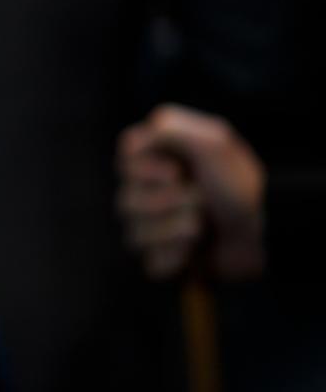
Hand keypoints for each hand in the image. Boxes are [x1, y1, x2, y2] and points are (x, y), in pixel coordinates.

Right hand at [116, 104, 265, 279]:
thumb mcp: (214, 143)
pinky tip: (195, 252)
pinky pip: (152, 263)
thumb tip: (136, 137)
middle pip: (126, 201)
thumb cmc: (241, 184)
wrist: (267, 231)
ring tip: (202, 227)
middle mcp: (147, 192)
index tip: (176, 172)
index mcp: (158, 160)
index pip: (123, 159)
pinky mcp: (162, 258)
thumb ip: (171, 128)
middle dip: (167, 202)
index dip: (144, 169)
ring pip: (135, 235)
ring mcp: (151, 228)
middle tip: (200, 199)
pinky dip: (176, 258)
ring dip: (175, 230)